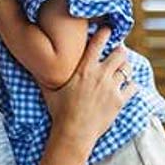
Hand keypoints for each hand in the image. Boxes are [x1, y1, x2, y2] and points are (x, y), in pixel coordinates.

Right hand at [42, 27, 137, 155]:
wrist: (73, 134)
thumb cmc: (59, 112)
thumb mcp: (50, 90)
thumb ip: (45, 74)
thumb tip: (32, 62)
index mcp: (84, 69)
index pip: (99, 42)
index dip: (106, 32)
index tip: (108, 30)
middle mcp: (100, 75)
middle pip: (120, 53)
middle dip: (120, 50)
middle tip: (119, 50)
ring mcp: (111, 88)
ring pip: (127, 69)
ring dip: (126, 67)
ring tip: (123, 68)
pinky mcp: (119, 101)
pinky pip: (133, 87)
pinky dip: (131, 85)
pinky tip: (127, 87)